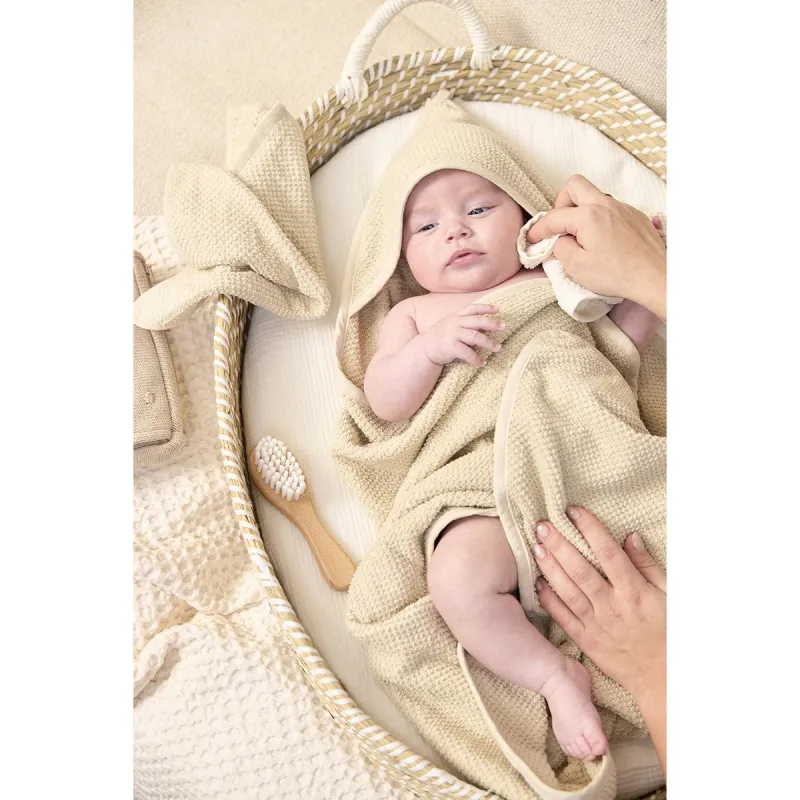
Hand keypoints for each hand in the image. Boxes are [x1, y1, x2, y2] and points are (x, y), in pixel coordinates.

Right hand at [422, 303, 503, 365]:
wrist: (424, 348)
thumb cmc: (441, 337)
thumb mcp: (452, 325)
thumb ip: (467, 325)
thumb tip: (487, 327)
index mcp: (457, 316)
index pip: (473, 308)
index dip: (485, 308)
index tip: (498, 309)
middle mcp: (455, 323)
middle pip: (477, 321)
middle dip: (492, 324)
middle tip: (503, 327)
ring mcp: (453, 335)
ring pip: (475, 336)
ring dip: (488, 342)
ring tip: (498, 348)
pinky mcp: (450, 347)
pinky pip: (467, 353)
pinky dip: (476, 358)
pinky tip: (482, 363)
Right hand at [527, 175, 665, 320]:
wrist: (655, 277)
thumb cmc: (617, 274)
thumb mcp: (577, 267)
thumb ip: (560, 248)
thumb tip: (560, 240)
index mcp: (588, 216)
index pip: (554, 217)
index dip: (538, 229)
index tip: (532, 240)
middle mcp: (605, 204)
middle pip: (574, 186)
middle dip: (560, 203)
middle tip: (559, 226)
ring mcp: (623, 208)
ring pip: (595, 196)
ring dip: (582, 210)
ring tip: (581, 236)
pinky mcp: (636, 216)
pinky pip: (611, 208)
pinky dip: (600, 219)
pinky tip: (603, 240)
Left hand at [532, 506, 665, 700]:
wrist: (663, 678)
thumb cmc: (670, 631)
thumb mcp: (670, 595)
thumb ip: (647, 565)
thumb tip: (629, 536)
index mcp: (635, 591)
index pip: (609, 553)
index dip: (590, 529)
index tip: (574, 511)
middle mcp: (613, 606)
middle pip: (581, 570)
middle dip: (560, 545)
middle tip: (542, 524)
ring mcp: (597, 624)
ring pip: (568, 591)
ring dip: (550, 568)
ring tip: (535, 546)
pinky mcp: (586, 640)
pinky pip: (564, 618)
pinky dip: (549, 600)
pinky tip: (536, 582)